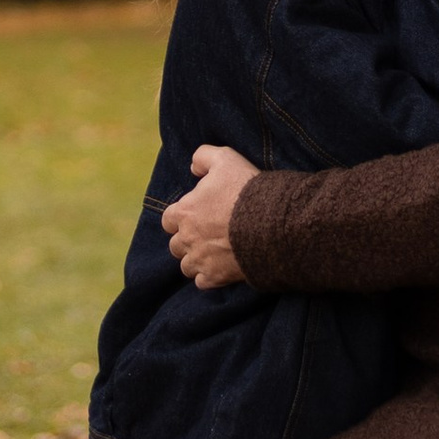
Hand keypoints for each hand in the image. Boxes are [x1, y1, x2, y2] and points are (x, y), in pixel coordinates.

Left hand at [162, 141, 255, 287]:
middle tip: (207, 234)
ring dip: (196, 260)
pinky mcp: (215, 276)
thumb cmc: (245, 189)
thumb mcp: (224, 158)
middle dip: (187, 240)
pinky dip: (208, 277)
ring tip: (213, 254)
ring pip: (186, 266)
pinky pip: (202, 282)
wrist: (270, 223)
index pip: (168, 220)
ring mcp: (200, 260)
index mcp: (183, 212)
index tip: (195, 216)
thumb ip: (203, 156)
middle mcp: (186, 239)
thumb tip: (193, 167)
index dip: (180, 218)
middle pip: (176, 245)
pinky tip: (220, 268)